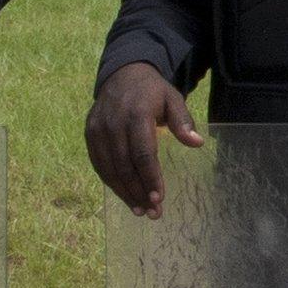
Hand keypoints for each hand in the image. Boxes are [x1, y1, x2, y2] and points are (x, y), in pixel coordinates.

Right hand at [85, 62, 200, 217]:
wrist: (122, 74)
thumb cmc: (152, 91)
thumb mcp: (173, 98)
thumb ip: (183, 121)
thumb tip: (197, 143)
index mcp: (136, 114)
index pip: (143, 154)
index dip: (150, 178)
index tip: (159, 198)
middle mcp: (113, 123)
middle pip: (125, 166)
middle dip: (139, 192)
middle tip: (153, 212)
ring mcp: (98, 129)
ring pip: (110, 169)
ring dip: (125, 193)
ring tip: (140, 210)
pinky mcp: (89, 134)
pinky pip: (99, 164)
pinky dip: (112, 183)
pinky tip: (125, 196)